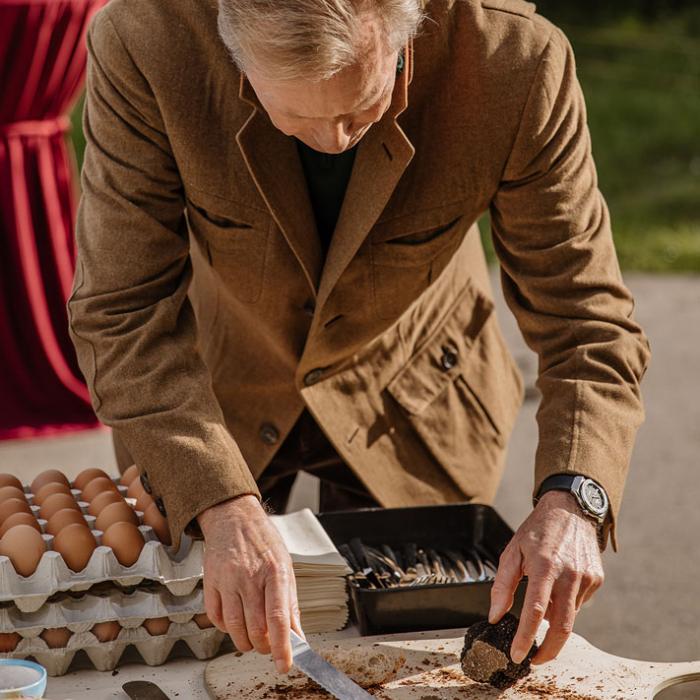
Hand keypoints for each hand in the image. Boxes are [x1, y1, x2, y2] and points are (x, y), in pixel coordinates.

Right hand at [197, 494, 302, 672]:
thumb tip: (297, 636)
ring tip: (253, 638)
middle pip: (256, 628)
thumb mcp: (286, 566)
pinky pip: (216, 618)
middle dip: (264, 646)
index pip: (278, 617)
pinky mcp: (211, 582)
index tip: (284, 664)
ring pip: (235, 628)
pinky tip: (235, 622)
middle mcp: (250, 576)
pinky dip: (226, 628)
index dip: (282, 646)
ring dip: (246, 642)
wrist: (234, 518)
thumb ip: (291, 603)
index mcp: (275, 572)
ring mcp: (228, 580)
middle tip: (269, 645)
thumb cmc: (263, 541)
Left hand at [489, 490, 603, 664]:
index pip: (535, 611)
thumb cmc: (538, 530)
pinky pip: (578, 603)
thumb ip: (502, 585)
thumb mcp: (512, 551)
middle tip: (535, 659)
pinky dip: (565, 603)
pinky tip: (558, 584)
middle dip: (548, 650)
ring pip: (569, 615)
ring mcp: (586, 578)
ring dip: (554, 619)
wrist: (570, 508)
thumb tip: (495, 615)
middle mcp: (569, 574)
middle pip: (562, 627)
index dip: (526, 637)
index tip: (518, 655)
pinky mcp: (596, 580)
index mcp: (544, 565)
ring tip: (544, 598)